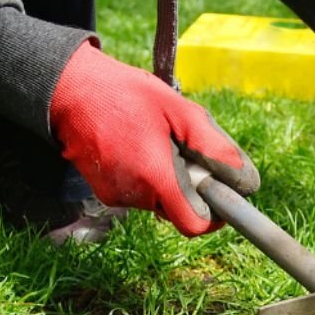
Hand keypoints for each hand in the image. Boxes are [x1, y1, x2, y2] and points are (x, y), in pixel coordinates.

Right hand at [49, 40, 259, 235]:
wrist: (69, 89)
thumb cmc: (127, 94)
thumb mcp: (181, 111)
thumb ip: (214, 147)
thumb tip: (244, 180)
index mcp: (155, 177)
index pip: (194, 224)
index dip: (215, 216)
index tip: (222, 195)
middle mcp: (133, 195)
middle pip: (180, 209)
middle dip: (192, 186)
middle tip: (185, 149)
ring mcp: (115, 195)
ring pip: (161, 200)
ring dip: (171, 179)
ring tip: (159, 141)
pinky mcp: (105, 191)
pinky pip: (141, 192)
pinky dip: (150, 176)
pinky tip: (141, 146)